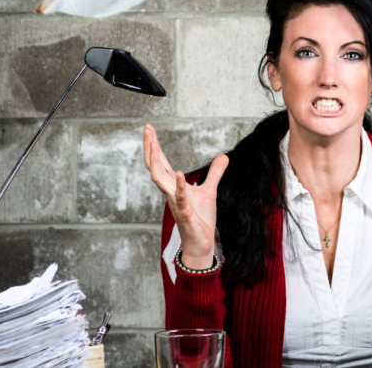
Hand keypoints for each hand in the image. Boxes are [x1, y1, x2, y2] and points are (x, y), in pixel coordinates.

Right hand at [143, 124, 228, 268]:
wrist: (201, 243)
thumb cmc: (200, 219)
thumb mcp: (209, 190)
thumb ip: (215, 173)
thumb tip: (224, 156)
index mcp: (173, 185)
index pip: (161, 162)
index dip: (154, 145)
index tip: (149, 128)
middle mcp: (170, 192)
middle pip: (155, 166)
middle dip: (150, 147)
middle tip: (147, 129)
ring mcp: (175, 202)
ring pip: (160, 180)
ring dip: (157, 162)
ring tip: (155, 144)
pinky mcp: (184, 214)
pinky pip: (179, 199)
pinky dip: (179, 187)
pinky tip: (179, 174)